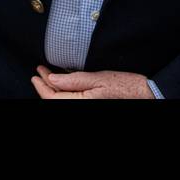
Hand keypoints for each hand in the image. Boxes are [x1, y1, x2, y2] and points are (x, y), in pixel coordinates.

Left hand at [32, 65, 154, 98]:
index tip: (36, 74)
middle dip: (45, 87)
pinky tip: (62, 83)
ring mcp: (87, 105)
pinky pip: (72, 99)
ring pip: (63, 100)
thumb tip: (51, 79)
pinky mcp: (92, 103)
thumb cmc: (125, 86)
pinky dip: (64, 92)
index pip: (53, 98)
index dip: (42, 87)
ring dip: (54, 89)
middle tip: (39, 73)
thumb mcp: (98, 78)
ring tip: (47, 76)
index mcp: (82, 103)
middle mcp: (83, 106)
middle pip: (56, 101)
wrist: (144, 93)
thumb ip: (73, 80)